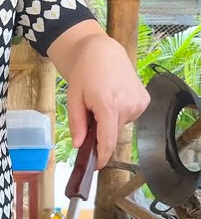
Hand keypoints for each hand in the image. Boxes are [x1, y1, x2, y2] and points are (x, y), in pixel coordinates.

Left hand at [64, 41, 149, 168]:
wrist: (103, 52)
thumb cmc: (84, 73)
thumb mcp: (73, 99)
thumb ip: (77, 123)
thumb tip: (79, 145)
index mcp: (108, 105)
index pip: (108, 140)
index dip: (102, 156)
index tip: (96, 166)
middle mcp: (128, 105)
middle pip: (113, 133)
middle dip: (100, 133)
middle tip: (89, 117)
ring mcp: (139, 102)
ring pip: (120, 125)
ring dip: (110, 121)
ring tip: (101, 102)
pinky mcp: (145, 100)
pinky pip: (129, 116)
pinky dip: (119, 113)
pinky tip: (113, 98)